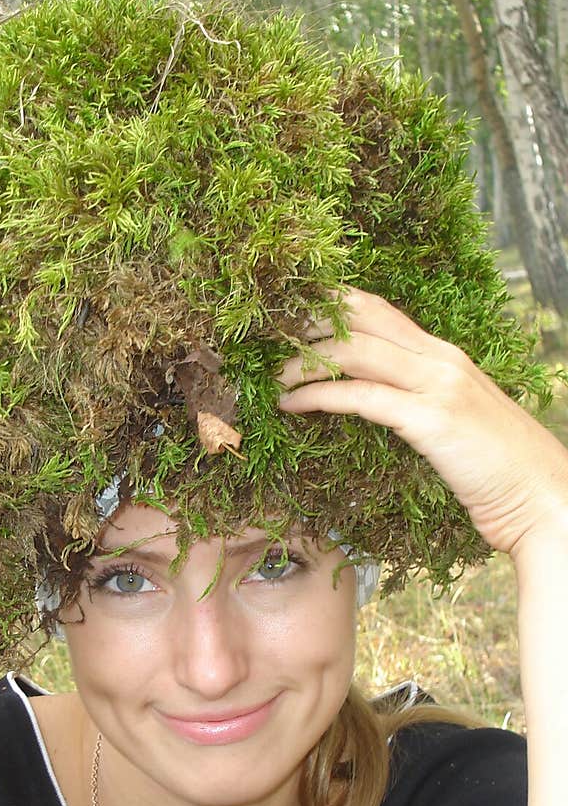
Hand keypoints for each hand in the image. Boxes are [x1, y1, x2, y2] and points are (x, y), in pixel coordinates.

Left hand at [277, 288, 567, 558]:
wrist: (545, 499)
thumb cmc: (500, 473)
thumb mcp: (456, 425)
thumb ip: (420, 405)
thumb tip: (377, 405)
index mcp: (446, 356)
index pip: (380, 311)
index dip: (332, 306)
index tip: (290, 316)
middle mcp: (441, 359)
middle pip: (361, 317)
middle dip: (308, 321)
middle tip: (267, 336)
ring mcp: (438, 385)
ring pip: (354, 350)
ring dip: (303, 360)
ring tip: (271, 375)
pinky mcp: (431, 419)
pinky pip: (360, 396)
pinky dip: (319, 396)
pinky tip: (293, 404)